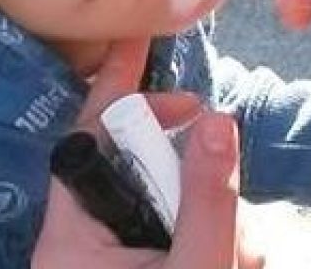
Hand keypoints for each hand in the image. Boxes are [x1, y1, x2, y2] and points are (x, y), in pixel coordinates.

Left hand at [33, 41, 257, 267]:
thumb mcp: (196, 267)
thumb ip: (206, 200)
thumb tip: (218, 120)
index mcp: (71, 238)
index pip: (89, 140)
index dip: (123, 93)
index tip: (159, 62)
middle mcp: (84, 242)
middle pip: (141, 168)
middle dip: (195, 175)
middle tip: (229, 177)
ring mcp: (115, 257)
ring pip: (171, 201)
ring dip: (216, 217)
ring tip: (239, 256)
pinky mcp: (143, 266)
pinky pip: (181, 229)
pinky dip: (215, 237)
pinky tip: (237, 259)